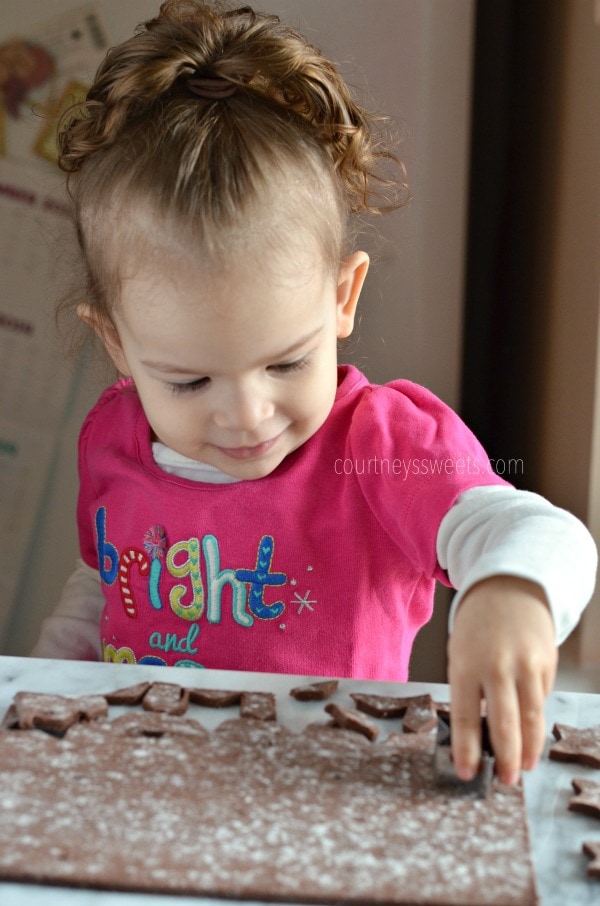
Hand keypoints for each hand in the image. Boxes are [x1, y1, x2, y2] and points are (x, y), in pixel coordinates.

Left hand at [447, 575, 557, 784]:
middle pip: (504, 723)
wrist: (508, 589)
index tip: (467, 774)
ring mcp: (526, 665)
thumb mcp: (461, 655)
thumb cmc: (476, 629)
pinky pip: (542, 699)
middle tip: (505, 782)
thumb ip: (470, 691)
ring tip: (524, 768)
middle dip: (506, 758)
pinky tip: (531, 731)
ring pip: (531, 717)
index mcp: (465, 665)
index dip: (466, 749)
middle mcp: (497, 666)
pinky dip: (536, 718)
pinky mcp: (547, 664)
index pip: (464, 716)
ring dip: (530, 748)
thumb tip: (481, 736)